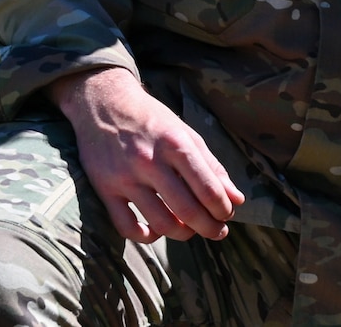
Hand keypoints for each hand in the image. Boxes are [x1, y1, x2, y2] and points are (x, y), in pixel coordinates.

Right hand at [48, 67, 244, 242]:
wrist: (104, 104)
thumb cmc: (152, 120)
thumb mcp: (186, 134)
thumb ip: (212, 166)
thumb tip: (236, 198)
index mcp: (176, 145)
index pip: (208, 188)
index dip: (223, 208)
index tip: (228, 215)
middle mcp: (150, 162)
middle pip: (187, 210)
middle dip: (209, 227)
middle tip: (218, 232)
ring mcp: (125, 178)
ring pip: (159, 222)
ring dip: (182, 234)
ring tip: (191, 231)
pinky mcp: (104, 189)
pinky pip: (125, 226)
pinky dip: (145, 237)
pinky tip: (156, 232)